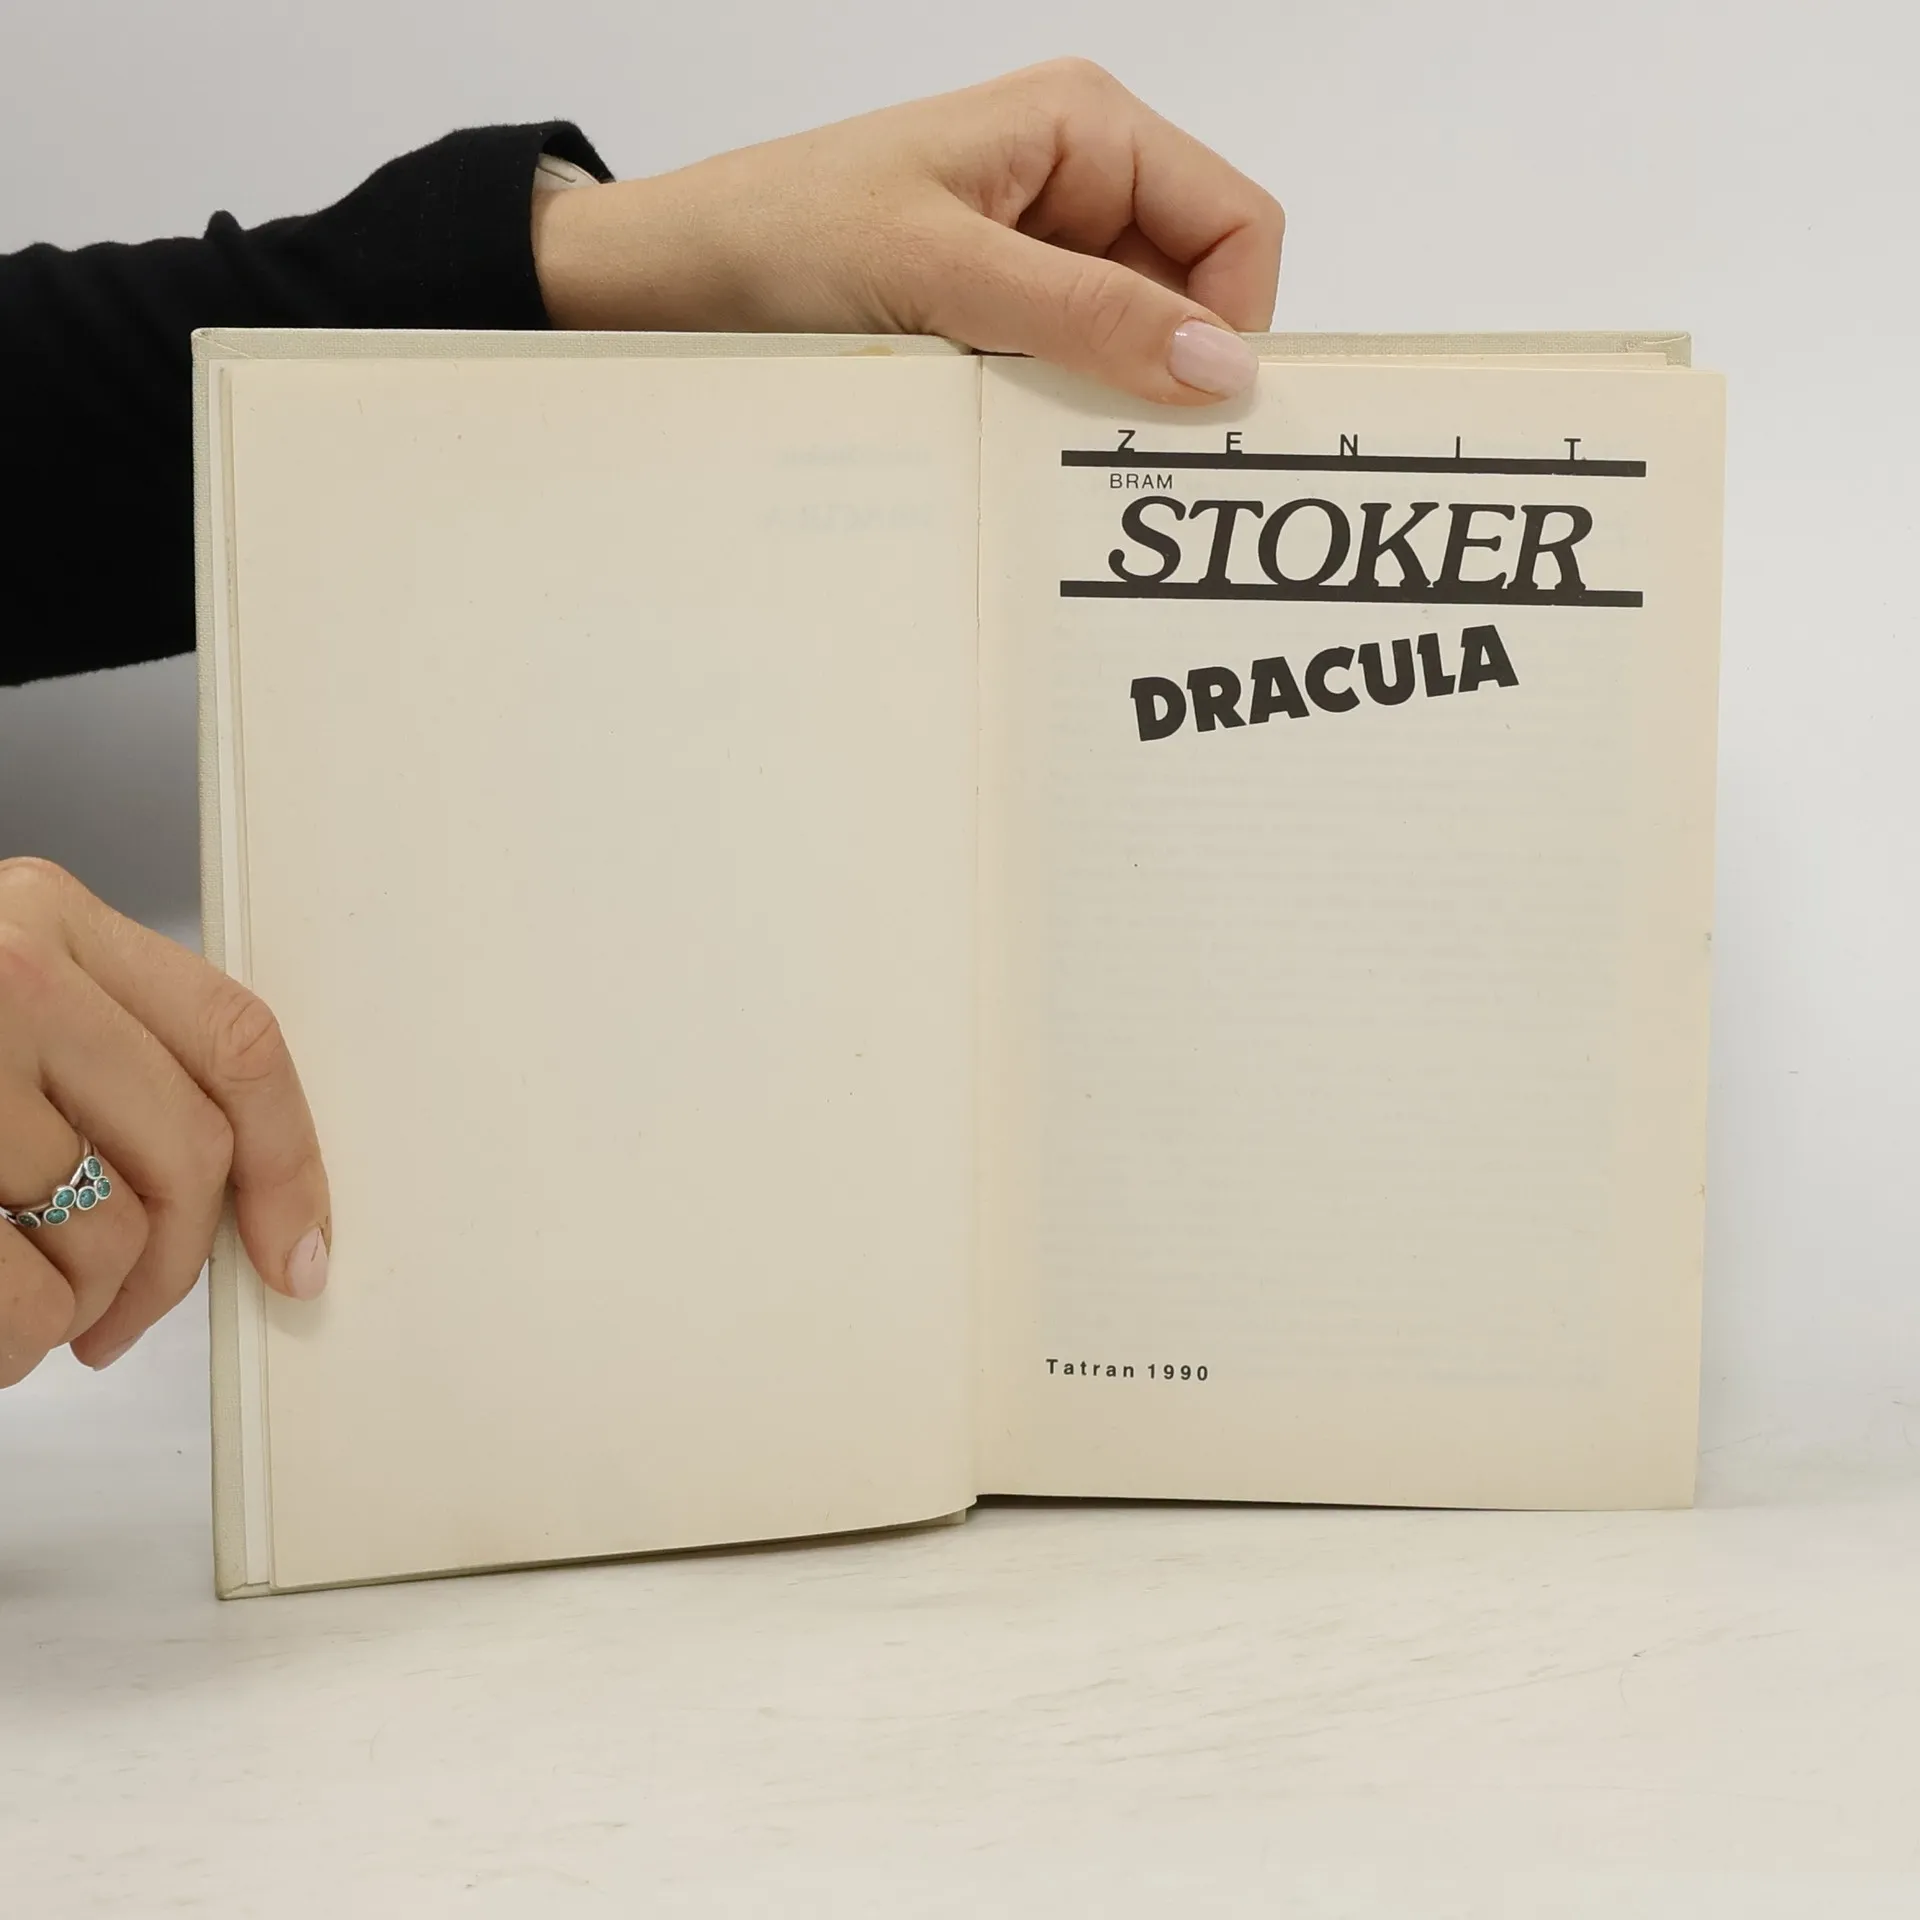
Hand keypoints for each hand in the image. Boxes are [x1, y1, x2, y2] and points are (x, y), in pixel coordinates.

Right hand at [0, 859, 328, 1383]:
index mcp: (45, 920)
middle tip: (125, 1314)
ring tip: (19, 1304)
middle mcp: (4, 975)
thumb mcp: (0, 1009)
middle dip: (174, 1265)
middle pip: (185, 1155)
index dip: (288, 1160)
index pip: (235, 1040)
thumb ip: (104, 1059)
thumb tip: (244, 1189)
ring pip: (106, 1238)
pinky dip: (12, 1346)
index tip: (298, 1247)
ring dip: (78, 1310)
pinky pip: (19, 1303)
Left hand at [532, 58, 1283, 404]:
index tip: (1192, 416)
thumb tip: (1221, 367)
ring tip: (1035, 443)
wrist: (664, 281)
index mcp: (1085, 127)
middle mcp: (1076, 183)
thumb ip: (1086, 317)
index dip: (1235, 321)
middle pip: (1191, 292)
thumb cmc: (782, 237)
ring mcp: (1035, 253)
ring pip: (1129, 345)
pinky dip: (1051, 411)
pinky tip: (1006, 438)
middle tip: (1113, 456)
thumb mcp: (942, 272)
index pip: (1237, 225)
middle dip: (1165, 374)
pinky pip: (1064, 371)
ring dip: (1099, 400)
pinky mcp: (994, 314)